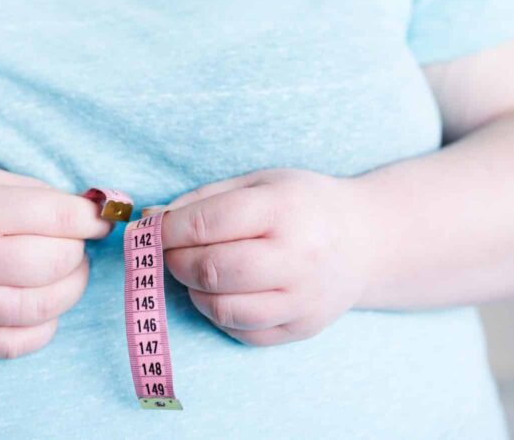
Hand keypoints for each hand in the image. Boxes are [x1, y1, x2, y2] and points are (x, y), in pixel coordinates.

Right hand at [0, 163, 113, 358]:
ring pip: (47, 306)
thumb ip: (41, 193)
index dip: (92, 217)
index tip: (101, 216)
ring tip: (60, 267)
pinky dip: (44, 324)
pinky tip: (39, 301)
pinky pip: (22, 342)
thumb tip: (99, 211)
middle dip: (78, 248)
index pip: (60, 217)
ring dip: (69, 285)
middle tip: (69, 238)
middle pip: (58, 262)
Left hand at [155, 168, 374, 345]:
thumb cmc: (302, 203)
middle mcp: (299, 256)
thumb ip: (202, 200)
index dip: (165, 230)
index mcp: (284, 208)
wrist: (367, 240)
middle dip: (174, 261)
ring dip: (193, 291)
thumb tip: (147, 222)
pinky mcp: (302, 328)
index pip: (206, 223)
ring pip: (222, 308)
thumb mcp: (258, 182)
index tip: (148, 231)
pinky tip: (223, 291)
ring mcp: (303, 298)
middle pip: (211, 269)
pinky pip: (242, 332)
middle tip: (169, 252)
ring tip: (196, 271)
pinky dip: (219, 314)